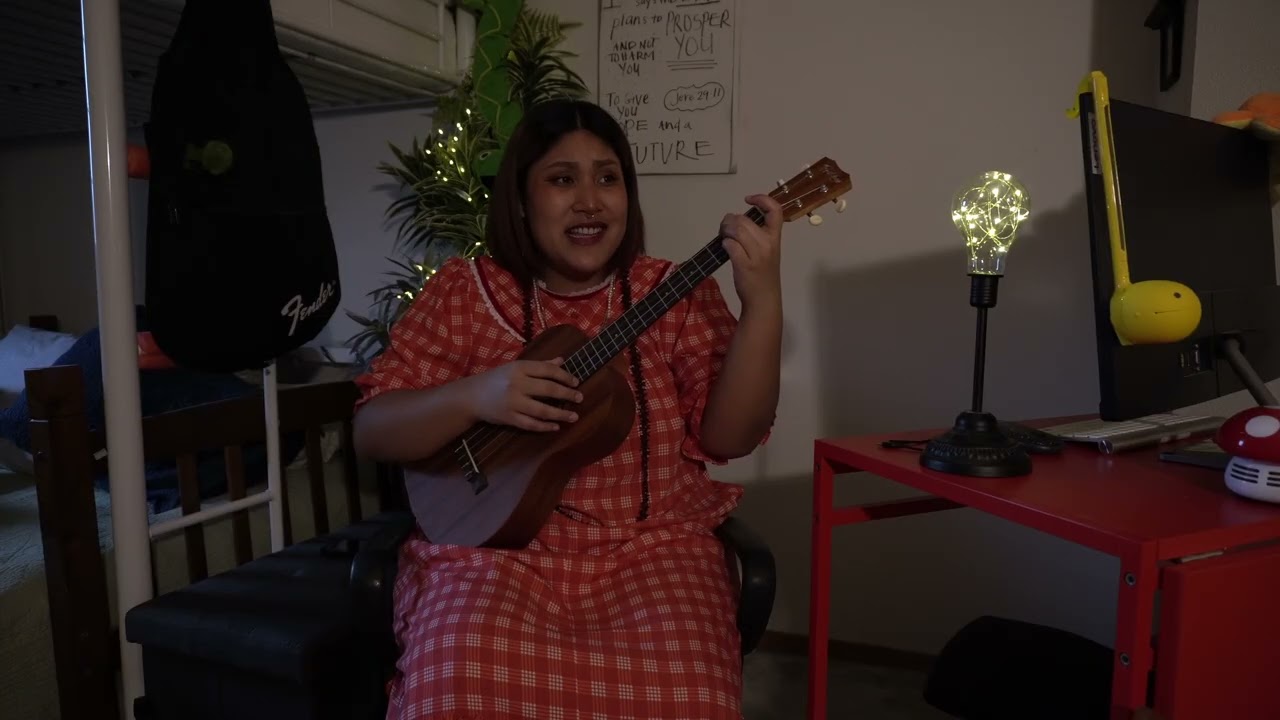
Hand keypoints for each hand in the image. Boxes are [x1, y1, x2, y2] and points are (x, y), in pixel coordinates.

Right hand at [465, 357, 581, 431]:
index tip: (576, 382)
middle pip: (548, 389)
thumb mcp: (515, 367)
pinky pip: (530, 424)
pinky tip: (556, 426)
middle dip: (567, 394)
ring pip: (542, 410)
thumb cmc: (496, 379)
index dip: (565, 376)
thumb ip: (539, 365)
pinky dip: (544, 426)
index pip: (548, 370)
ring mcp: (512, 402)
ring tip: (574, 416)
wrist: (471, 396)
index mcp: (519, 368)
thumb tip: (562, 361)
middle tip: (580, 398)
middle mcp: (516, 384)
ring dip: (560, 414)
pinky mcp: (508, 418)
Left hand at [720, 193, 783, 310]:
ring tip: (724, 238)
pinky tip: (726, 249)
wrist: (764, 299)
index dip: (762, 199)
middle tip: (725, 229)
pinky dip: (724, 244)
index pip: (775, 210)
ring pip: (736, 229)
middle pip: (744, 220)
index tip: (748, 200)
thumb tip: (736, 220)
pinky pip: (729, 244)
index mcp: (775, 238)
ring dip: (725, 231)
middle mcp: (768, 243)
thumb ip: (757, 234)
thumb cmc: (764, 274)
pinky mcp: (744, 264)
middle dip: (729, 221)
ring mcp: (757, 254)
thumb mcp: (768, 251)